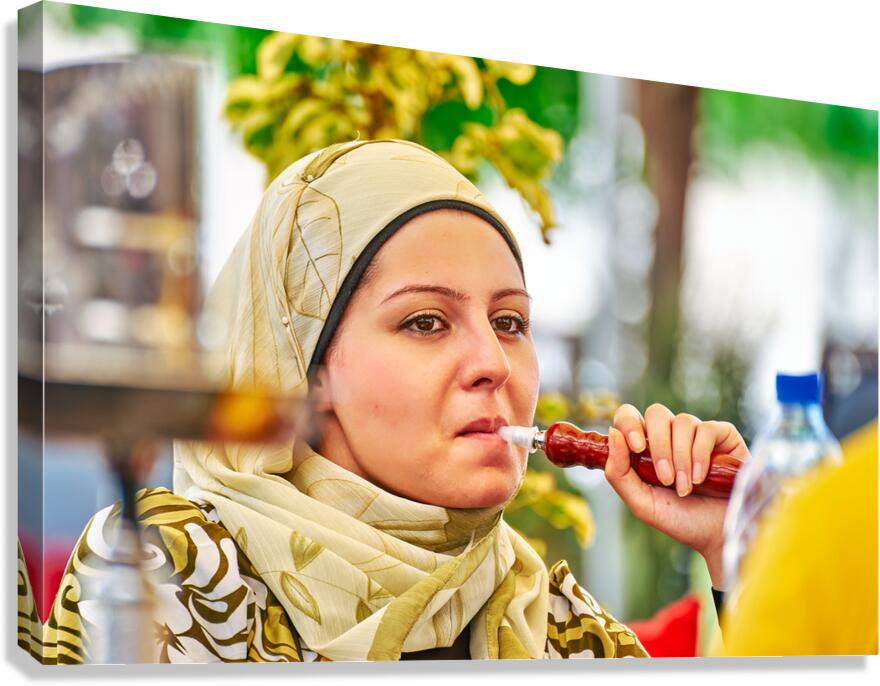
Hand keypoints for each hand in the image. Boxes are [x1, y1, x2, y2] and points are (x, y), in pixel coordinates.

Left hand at [604, 403, 749, 589]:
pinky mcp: (723, 436)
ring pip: (682, 421)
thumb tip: (613, 434)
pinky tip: (701, 477)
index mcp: (646, 448)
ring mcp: (697, 434)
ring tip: (685, 487)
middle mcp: (671, 436)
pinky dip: (700, 454)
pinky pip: (706, 429)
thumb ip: (619, 473)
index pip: (629, 417)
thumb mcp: (642, 503)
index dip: (629, 424)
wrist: (721, 535)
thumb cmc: (681, 520)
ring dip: (681, 458)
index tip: (637, 447)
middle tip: (665, 478)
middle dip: (659, 446)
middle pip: (656, 413)